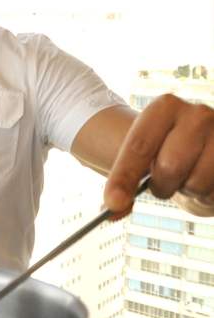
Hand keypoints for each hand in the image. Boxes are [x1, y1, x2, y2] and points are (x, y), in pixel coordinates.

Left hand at [104, 94, 213, 215]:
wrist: (203, 151)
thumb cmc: (168, 155)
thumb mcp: (142, 162)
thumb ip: (124, 183)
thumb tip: (112, 209)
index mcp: (165, 108)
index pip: (139, 146)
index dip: (124, 177)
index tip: (112, 203)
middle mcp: (197, 114)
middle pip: (169, 166)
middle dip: (162, 185)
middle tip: (164, 183)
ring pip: (197, 182)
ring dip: (189, 191)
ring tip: (191, 177)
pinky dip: (208, 197)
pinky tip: (209, 182)